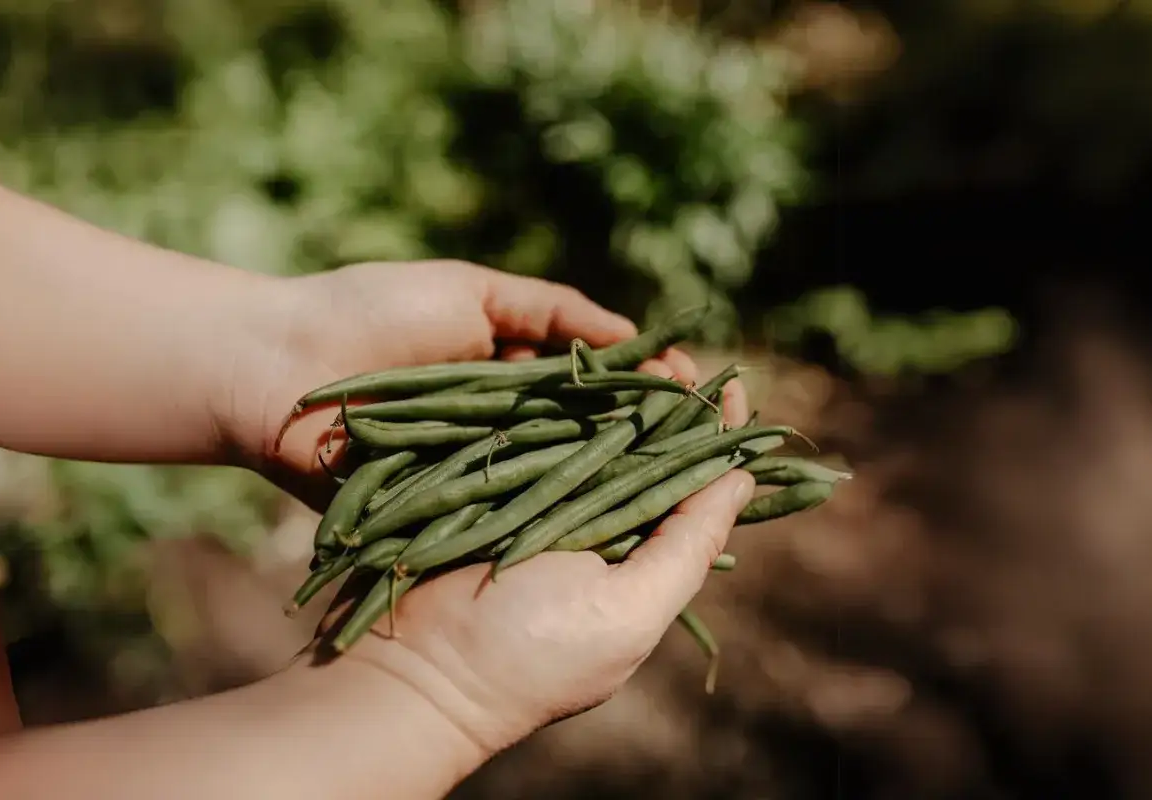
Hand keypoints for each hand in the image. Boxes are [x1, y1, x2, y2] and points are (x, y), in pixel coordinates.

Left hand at [221, 259, 666, 506]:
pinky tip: (613, 517)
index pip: (598, 383)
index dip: (648, 385)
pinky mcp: (446, 510)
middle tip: (709, 439)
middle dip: (650, 436)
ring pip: (559, 477)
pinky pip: (509, 514)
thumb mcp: (469, 290)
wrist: (274, 368)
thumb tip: (629, 334)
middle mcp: (504, 424)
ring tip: (682, 481)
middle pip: (589, 433)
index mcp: (510, 370)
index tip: (695, 387)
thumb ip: (548, 309)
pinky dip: (557, 516)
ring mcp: (477, 469)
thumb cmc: (367, 313)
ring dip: (618, 479)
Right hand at [312, 388, 753, 758]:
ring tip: (639, 352)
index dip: (716, 441)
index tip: (730, 386)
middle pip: (646, 458)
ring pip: (592, 439)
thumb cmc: (526, 654)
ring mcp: (539, 508)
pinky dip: (557, 402)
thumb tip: (743, 479)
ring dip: (617, 395)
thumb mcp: (626, 612)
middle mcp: (594, 534)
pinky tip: (577, 366)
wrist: (408, 669)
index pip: (693, 494)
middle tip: (677, 358)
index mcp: (636, 568)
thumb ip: (686, 546)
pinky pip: (534, 435)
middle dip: (668, 406)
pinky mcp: (490, 487)